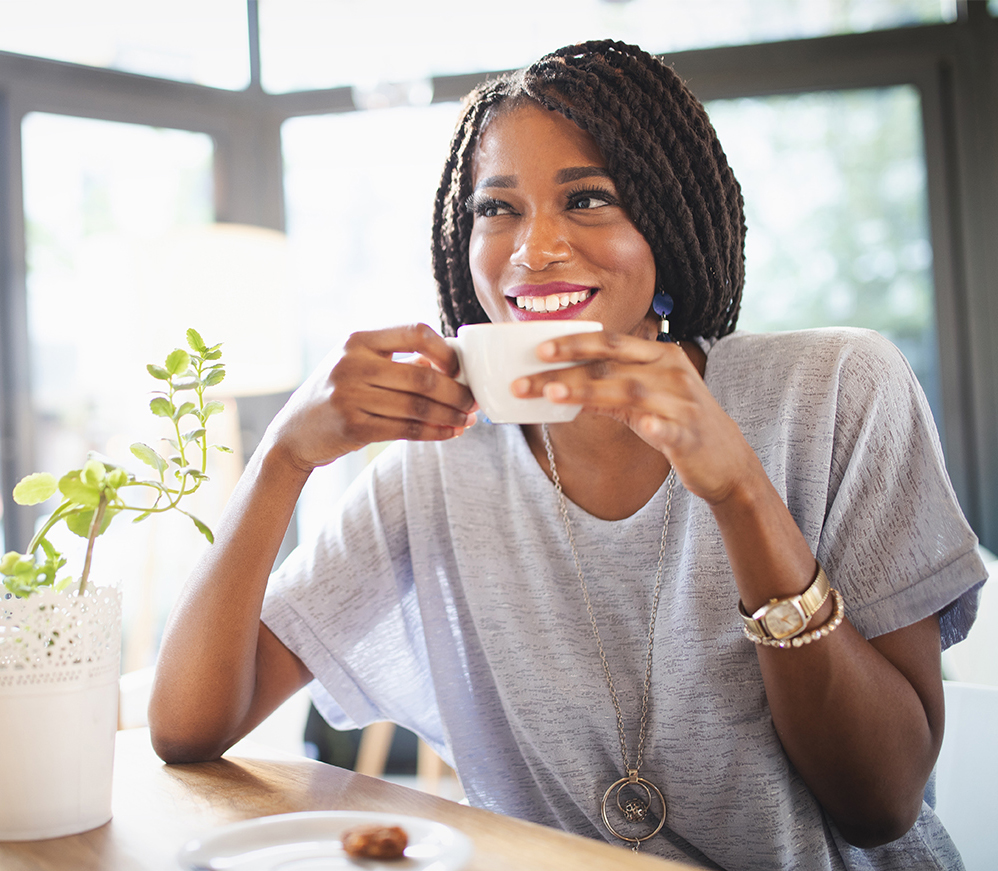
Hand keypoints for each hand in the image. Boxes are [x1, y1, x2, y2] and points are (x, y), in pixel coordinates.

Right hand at [265, 324, 476, 472]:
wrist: (293, 434)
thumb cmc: (337, 395)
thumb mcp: (358, 366)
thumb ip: (399, 360)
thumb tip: (454, 361)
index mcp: (358, 340)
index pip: (415, 331)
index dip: (445, 350)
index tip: (460, 369)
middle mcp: (352, 363)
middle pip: (423, 375)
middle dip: (457, 392)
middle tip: (474, 402)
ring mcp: (350, 395)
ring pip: (418, 406)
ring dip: (450, 415)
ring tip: (467, 421)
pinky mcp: (353, 427)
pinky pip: (407, 429)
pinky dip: (435, 432)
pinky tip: (450, 433)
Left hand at [511, 331, 760, 503]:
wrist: (727, 462)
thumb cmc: (677, 423)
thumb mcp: (645, 397)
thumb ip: (610, 385)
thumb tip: (559, 383)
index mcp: (660, 356)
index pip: (612, 343)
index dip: (575, 343)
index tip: (539, 348)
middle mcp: (672, 372)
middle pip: (612, 365)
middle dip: (567, 368)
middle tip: (528, 377)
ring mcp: (683, 403)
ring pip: (630, 393)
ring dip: (590, 392)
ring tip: (554, 396)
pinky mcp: (690, 435)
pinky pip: (670, 428)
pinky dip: (656, 426)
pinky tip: (642, 427)